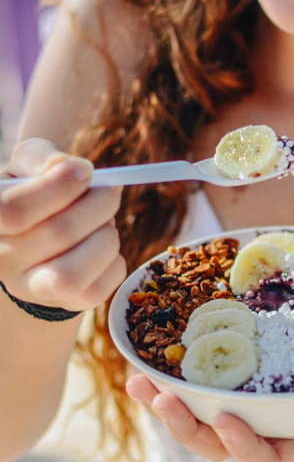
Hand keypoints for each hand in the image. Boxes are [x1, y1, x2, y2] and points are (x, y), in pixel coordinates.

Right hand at [0, 138, 125, 310]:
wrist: (38, 239)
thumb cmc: (34, 193)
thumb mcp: (27, 166)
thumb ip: (40, 158)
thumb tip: (66, 166)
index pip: (11, 210)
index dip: (58, 187)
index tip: (85, 170)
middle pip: (57, 233)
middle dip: (99, 203)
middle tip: (109, 191)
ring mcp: (29, 289)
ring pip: (72, 274)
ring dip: (105, 238)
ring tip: (105, 223)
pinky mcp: (64, 304)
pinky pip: (97, 291)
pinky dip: (113, 263)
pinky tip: (102, 247)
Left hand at [127, 364, 293, 461]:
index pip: (262, 459)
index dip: (241, 446)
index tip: (229, 418)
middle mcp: (267, 419)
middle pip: (217, 439)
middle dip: (186, 426)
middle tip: (161, 399)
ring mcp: (253, 390)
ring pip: (201, 408)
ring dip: (167, 397)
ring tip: (139, 377)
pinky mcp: (245, 360)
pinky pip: (206, 370)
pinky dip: (180, 363)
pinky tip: (158, 346)